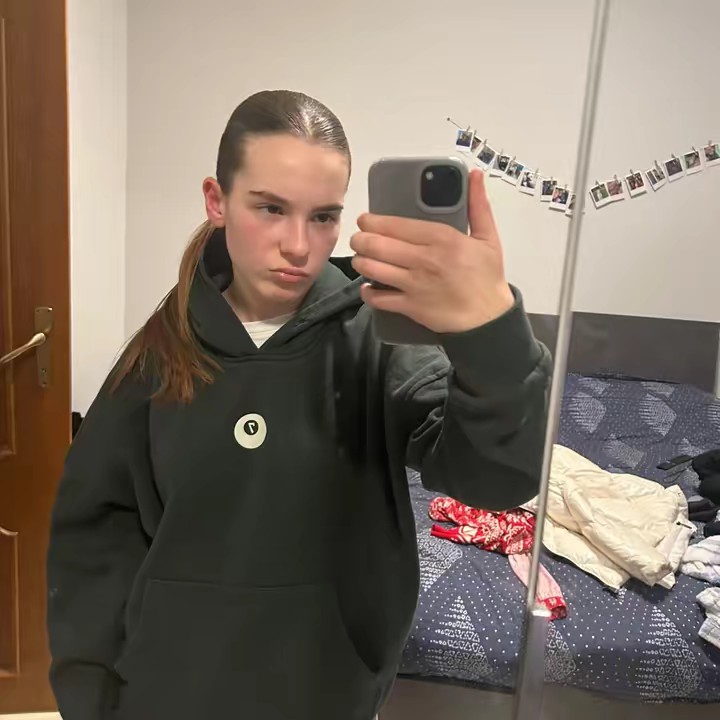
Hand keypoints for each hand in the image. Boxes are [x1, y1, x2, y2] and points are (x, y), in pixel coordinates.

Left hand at [350, 169, 514, 333]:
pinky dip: (367, 292)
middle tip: (358, 239)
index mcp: (442, 238)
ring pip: (373, 269)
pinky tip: (368, 287)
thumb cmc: (486, 277)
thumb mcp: (488, 238)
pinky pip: (378, 299)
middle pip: (377, 245)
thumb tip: (474, 174)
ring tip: (360, 259)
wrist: (488, 319)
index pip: (396, 225)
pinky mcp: (410, 307)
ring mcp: (414, 285)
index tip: (365, 220)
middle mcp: (424, 259)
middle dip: (360, 240)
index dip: (372, 221)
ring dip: (360, 262)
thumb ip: (478, 206)